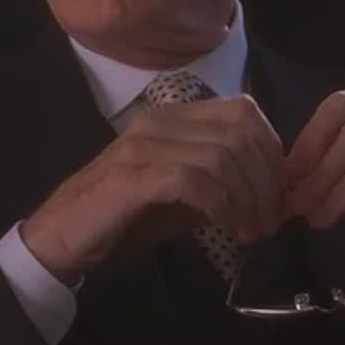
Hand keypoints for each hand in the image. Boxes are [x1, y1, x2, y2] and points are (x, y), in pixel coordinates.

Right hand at [21, 95, 285, 284]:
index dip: (272, 151)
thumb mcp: (184, 197)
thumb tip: (271, 193)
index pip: (243, 111)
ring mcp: (143, 146)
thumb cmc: (124, 216)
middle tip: (270, 222)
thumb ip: (223, 185)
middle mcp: (160, 122)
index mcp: (174, 118)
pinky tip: (226, 228)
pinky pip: (193, 179)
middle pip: (239, 131)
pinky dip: (221, 205)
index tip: (279, 195)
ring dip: (247, 198)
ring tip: (251, 231)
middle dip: (266, 180)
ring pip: (221, 154)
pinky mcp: (131, 176)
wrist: (65, 235)